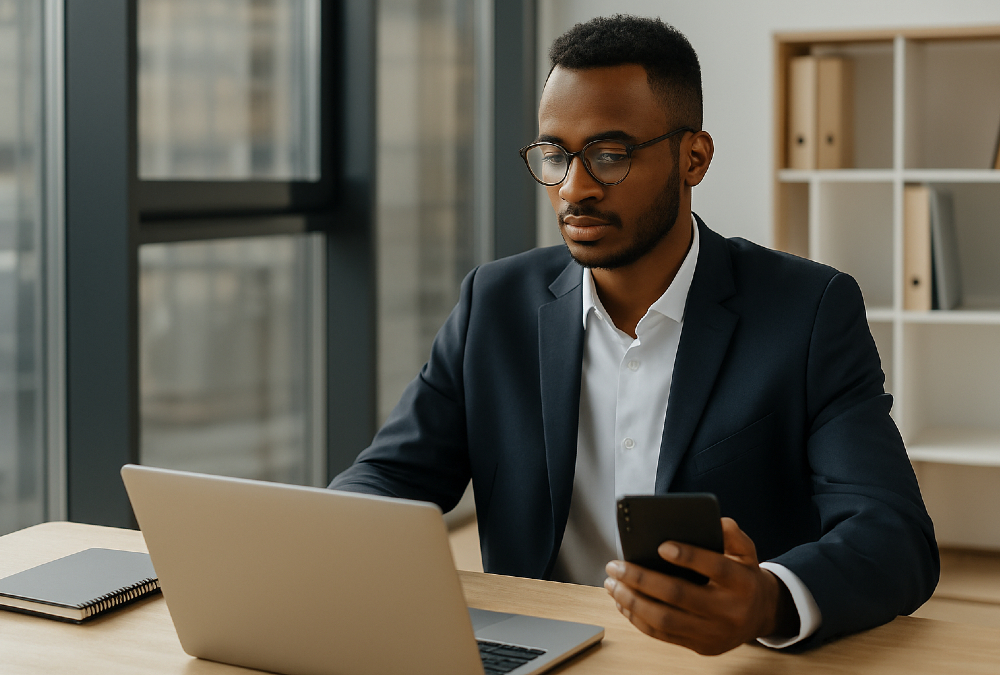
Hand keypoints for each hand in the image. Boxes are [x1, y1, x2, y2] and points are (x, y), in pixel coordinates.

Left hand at [603, 517, 796, 654]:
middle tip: (616, 565)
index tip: (661, 545)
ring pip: (665, 620)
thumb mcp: (746, 552)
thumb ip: (731, 534)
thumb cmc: (744, 577)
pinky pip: (662, 635)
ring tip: (612, 583)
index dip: (688, 556)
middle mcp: (729, 611)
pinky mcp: (701, 647)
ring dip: (632, 601)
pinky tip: (622, 602)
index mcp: (742, 583)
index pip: (715, 568)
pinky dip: (638, 618)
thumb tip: (713, 521)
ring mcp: (714, 633)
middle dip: (642, 579)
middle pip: (680, 596)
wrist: (761, 616)